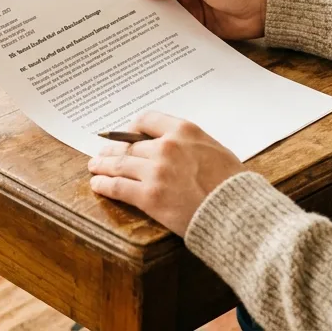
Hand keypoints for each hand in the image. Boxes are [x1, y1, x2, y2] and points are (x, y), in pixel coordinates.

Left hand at [87, 112, 244, 235]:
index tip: (126, 134)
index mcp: (184, 131)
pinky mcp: (149, 196)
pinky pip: (117, 187)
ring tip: (95, 167)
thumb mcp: (215, 150)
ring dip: (103, 165)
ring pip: (119, 163)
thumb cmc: (233, 184)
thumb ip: (191, 144)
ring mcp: (156, 171)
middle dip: (113, 149)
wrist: (237, 212)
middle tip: (103, 153)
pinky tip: (97, 185)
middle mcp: (166, 146)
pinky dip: (103, 185)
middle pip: (129, 144)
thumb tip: (176, 146)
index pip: (147, 120)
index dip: (132, 128)